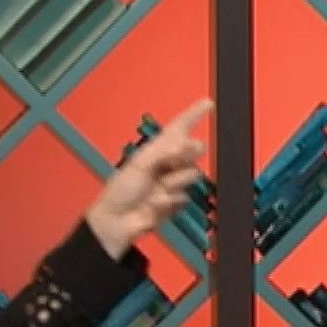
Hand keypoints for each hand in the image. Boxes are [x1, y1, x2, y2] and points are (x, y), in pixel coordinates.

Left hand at [84, 97, 211, 257]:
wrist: (118, 222)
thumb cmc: (121, 191)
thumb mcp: (140, 164)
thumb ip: (164, 152)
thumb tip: (186, 142)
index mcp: (156, 150)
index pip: (178, 128)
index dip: (193, 115)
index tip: (208, 104)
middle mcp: (167, 164)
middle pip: (192, 150)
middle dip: (188, 153)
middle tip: (175, 159)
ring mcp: (172, 183)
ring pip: (192, 175)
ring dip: (175, 183)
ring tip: (156, 191)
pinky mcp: (175, 202)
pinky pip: (185, 197)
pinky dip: (172, 201)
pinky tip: (156, 205)